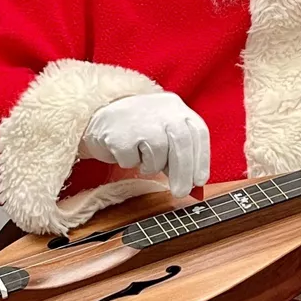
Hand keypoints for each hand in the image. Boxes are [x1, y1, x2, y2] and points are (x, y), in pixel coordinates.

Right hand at [80, 92, 209, 197]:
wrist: (99, 114)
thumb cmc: (138, 129)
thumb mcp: (163, 133)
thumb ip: (178, 154)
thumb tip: (191, 183)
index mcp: (176, 108)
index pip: (198, 133)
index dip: (202, 159)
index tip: (200, 181)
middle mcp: (162, 110)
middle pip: (181, 144)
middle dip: (183, 173)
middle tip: (181, 193)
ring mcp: (140, 120)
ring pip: (157, 155)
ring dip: (151, 166)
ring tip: (142, 158)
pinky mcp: (120, 134)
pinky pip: (132, 160)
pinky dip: (130, 163)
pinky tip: (124, 151)